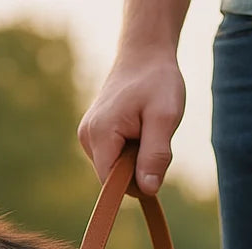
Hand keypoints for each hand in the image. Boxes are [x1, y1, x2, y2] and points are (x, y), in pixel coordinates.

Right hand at [77, 54, 185, 195]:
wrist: (145, 54)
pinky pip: (112, 158)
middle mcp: (86, 137)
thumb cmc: (157, 82)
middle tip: (155, 138)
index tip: (157, 165)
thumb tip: (148, 189)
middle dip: (137, 168)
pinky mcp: (92, 135)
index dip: (135, 183)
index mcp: (100, 134)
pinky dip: (129, 151)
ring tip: (145, 130)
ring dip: (134, 160)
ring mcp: (86, 136)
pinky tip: (137, 129)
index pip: (111, 182)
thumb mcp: (165, 117)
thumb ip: (156, 154)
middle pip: (112, 177)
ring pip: (113, 169)